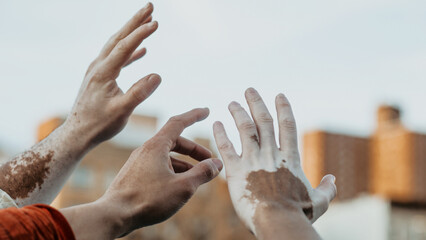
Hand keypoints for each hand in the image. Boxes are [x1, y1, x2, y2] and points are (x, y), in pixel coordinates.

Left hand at [65, 2, 159, 144]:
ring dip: (132, 32)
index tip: (156, 23)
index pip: (124, 47)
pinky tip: (142, 51)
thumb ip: (139, 93)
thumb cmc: (99, 124)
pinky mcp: (100, 77)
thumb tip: (157, 75)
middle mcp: (98, 66)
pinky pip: (117, 58)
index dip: (140, 34)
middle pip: (119, 38)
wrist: (78, 133)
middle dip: (135, 21)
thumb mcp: (121, 111)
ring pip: (117, 45)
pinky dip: (130, 51)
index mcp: (103, 72)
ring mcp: (98, 70)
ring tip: (148, 22)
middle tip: (150, 6)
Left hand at [98, 108, 222, 237]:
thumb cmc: (147, 200)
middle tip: (209, 160)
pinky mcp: (134, 175)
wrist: (113, 215)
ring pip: (166, 156)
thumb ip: (202, 173)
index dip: (194, 116)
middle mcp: (146, 150)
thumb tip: (217, 164)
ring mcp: (138, 162)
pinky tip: (178, 185)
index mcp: (156, 146)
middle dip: (194, 150)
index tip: (207, 111)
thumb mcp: (182, 187)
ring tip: (198, 176)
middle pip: (174, 141)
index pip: (178, 123)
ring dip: (185, 163)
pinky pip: (157, 166)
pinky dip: (172, 171)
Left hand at [213, 88, 335, 236]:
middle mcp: (271, 154)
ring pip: (245, 129)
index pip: (287, 125)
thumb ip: (327, 189)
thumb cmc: (299, 214)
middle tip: (249, 90)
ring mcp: (253, 160)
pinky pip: (226, 147)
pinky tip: (216, 123)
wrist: (277, 222)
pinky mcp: (236, 171)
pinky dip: (221, 134)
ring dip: (238, 113)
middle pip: (263, 121)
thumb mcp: (319, 202)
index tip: (279, 95)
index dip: (283, 108)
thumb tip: (333, 179)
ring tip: (232, 103)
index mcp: (291, 158)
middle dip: (256, 103)